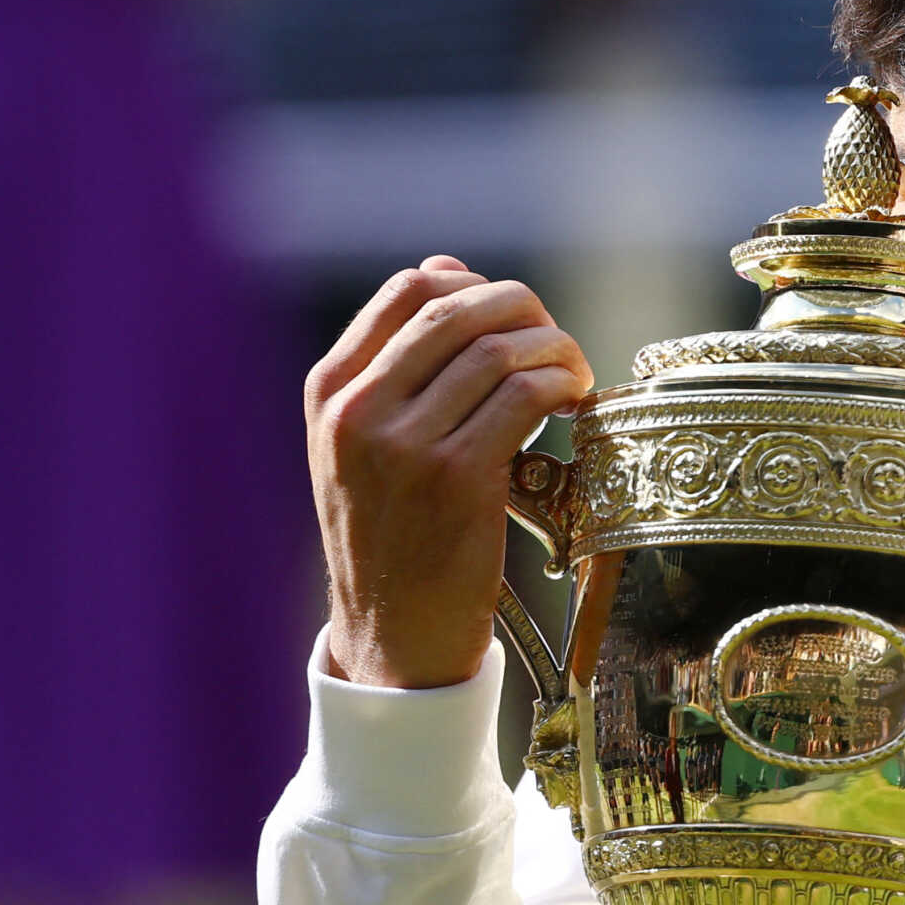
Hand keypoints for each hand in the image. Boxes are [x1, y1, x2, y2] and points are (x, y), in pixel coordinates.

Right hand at [306, 256, 593, 688]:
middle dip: (526, 312)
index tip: (513, 319)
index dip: (477, 287)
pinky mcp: (456, 480)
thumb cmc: (393, 533)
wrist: (392, 636)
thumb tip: (451, 268)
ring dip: (555, 351)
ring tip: (574, 378)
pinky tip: (574, 404)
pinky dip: (561, 386)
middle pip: (459, 310)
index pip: (409, 289)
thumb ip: (401, 361)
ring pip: (499, 350)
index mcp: (330, 390)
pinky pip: (524, 397)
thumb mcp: (369, 443)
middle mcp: (357, 410)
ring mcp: (403, 445)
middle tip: (557, 343)